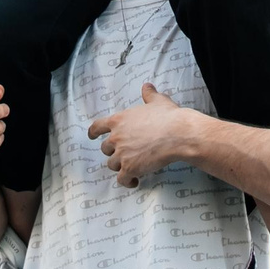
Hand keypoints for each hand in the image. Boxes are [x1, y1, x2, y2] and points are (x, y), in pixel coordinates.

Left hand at [87, 84, 202, 186]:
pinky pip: (122, 179)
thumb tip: (147, 87)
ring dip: (120, 166)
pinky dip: (127, 181)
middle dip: (113, 151)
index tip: (92, 136)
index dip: (93, 132)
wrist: (177, 134)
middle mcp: (116, 138)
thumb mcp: (157, 101)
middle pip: (105, 148)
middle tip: (125, 153)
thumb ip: (149, 94)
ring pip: (112, 164)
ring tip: (131, 167)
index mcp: (119, 120)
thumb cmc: (168, 117)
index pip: (97, 127)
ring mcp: (122, 154)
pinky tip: (134, 181)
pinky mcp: (130, 168)